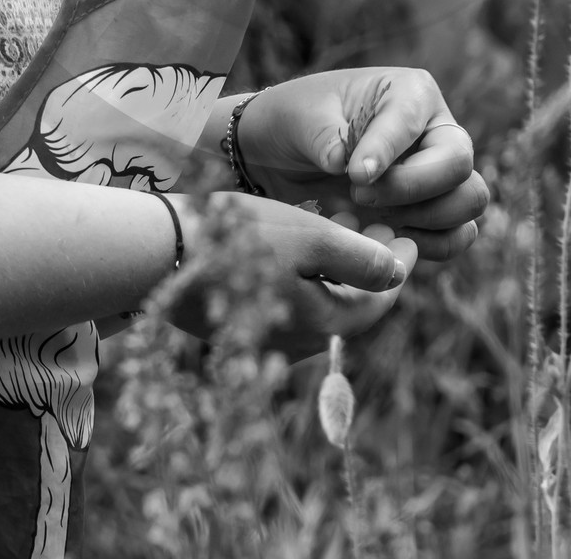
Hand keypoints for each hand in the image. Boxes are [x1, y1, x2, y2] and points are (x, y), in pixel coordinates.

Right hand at [167, 193, 418, 358]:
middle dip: (369, 266)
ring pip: (318, 305)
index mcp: (320, 325)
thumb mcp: (310, 238)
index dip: (399, 267)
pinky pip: (287, 305)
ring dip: (337, 270)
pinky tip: (300, 245)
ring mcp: (262, 340)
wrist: (159, 252)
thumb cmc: (240, 238)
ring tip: (343, 225)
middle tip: (381, 225)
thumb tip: (399, 275)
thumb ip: (359, 258)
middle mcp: (295, 344)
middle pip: (349, 307)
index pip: (377, 303)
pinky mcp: (237, 328)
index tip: (411, 235)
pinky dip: (307, 277)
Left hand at [235, 69, 486, 260]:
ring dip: (424, 218)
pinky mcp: (432, 213)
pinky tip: (385, 240)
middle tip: (359, 195)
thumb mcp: (300, 117)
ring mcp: (439, 174)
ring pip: (468, 199)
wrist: (282, 156)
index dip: (387, 152)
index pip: (413, 122)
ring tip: (373, 217)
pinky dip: (428, 245)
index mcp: (410, 92)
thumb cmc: (297, 121)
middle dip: (410, 187)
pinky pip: (456, 235)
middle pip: (458, 162)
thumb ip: (325, 137)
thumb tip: (344, 163)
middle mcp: (435, 130)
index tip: (355, 175)